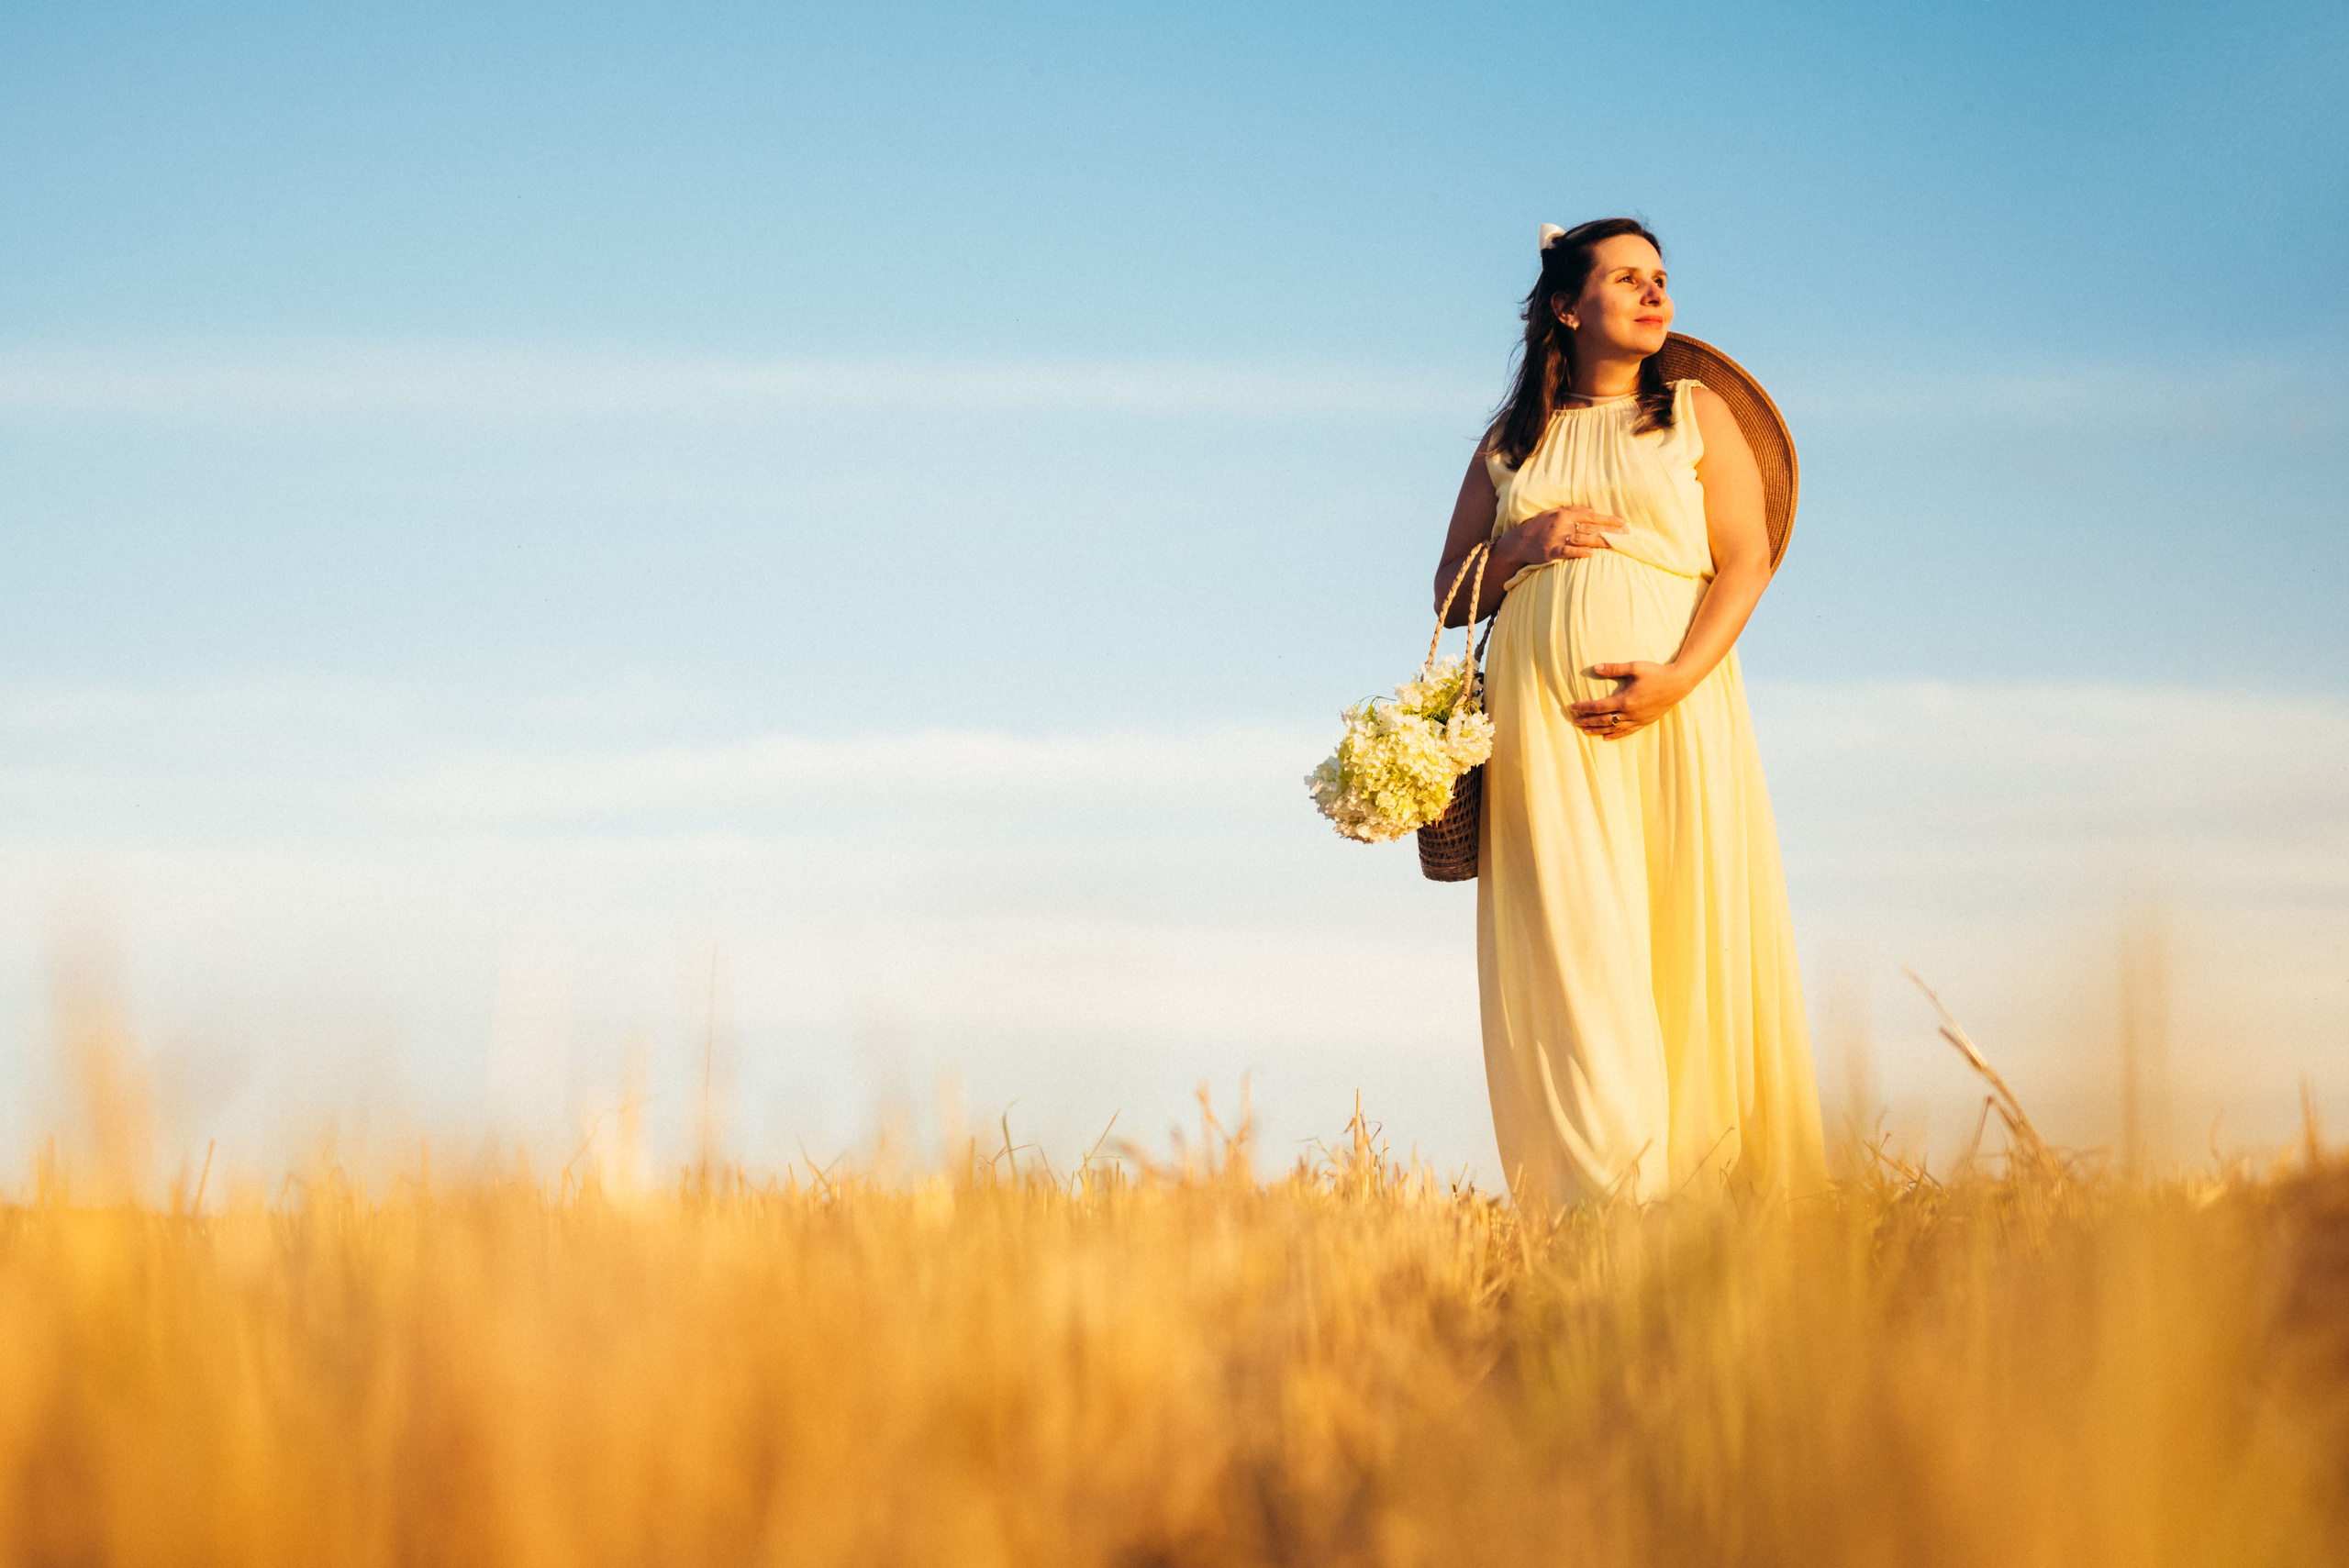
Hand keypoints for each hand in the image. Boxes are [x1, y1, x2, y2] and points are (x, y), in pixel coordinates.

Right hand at [1501, 507, 1627, 571]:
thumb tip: (1590, 511)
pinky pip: (1568, 551)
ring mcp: (1556, 538)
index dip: (1606, 518)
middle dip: (1607, 530)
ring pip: (1581, 538)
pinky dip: (1580, 552)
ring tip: (1614, 543)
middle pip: (1589, 527)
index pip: (1589, 515)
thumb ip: (1571, 512)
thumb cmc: (1538, 527)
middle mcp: (1561, 524)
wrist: (1518, 542)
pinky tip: (1591, 554)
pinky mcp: (1551, 551)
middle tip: (1624, 533)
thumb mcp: (1552, 514)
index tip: (1621, 521)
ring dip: (1599, 541)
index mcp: (1563, 514)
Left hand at [1569, 661, 1690, 740]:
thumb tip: (1595, 668)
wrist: (1678, 684)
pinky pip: (1627, 732)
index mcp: (1625, 700)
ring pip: (1613, 728)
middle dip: (1587, 721)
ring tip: (1585, 731)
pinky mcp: (1645, 722)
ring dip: (1598, 730)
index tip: (1572, 707)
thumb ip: (1614, 668)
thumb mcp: (1635, 667)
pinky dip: (1615, 735)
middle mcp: (1630, 713)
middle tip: (1574, 722)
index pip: (1599, 706)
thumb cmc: (1656, 673)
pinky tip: (1606, 737)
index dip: (1584, 708)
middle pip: (1603, 720)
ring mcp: (1638, 719)